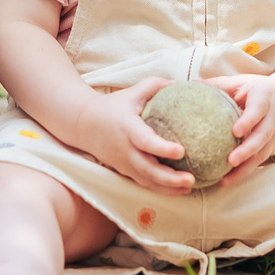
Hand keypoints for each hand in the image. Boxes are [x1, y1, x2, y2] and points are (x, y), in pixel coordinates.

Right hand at [78, 79, 195, 194]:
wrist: (84, 124)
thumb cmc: (113, 106)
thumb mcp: (132, 92)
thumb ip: (156, 85)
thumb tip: (182, 84)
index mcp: (127, 128)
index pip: (145, 141)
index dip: (162, 148)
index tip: (181, 151)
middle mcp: (125, 149)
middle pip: (147, 169)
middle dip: (169, 178)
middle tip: (191, 180)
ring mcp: (124, 163)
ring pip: (146, 181)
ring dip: (168, 188)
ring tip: (189, 188)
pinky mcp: (124, 171)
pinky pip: (143, 183)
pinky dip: (160, 189)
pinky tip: (178, 190)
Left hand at [207, 73, 274, 186]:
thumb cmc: (258, 89)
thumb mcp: (241, 82)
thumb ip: (218, 85)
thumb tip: (188, 85)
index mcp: (263, 98)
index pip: (258, 110)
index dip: (248, 121)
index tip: (236, 132)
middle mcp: (272, 118)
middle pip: (262, 136)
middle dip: (247, 150)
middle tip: (231, 160)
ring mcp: (274, 134)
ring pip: (262, 153)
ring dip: (246, 167)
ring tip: (227, 179)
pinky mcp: (273, 146)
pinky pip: (259, 160)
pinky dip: (245, 171)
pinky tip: (228, 180)